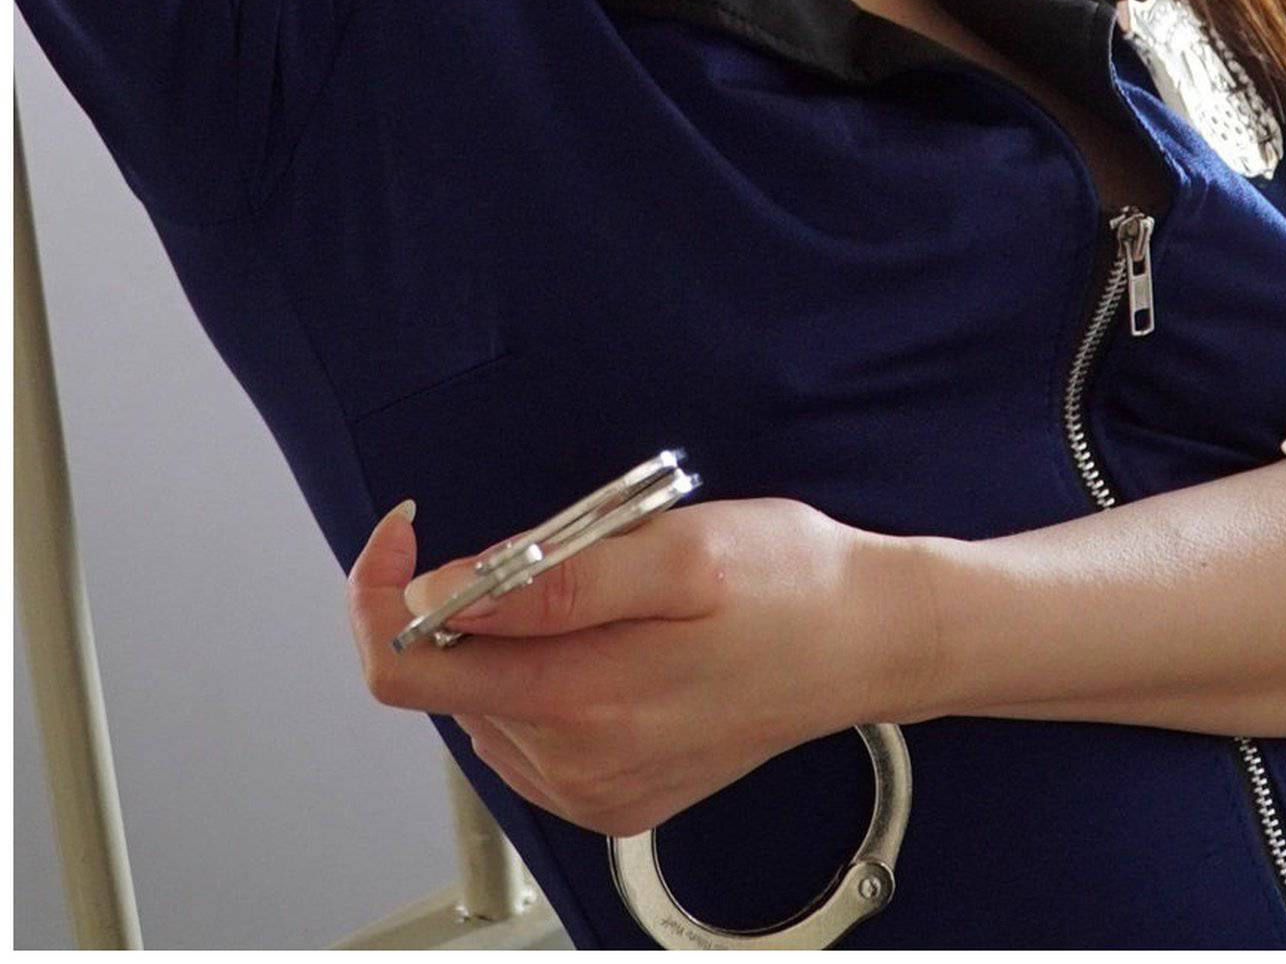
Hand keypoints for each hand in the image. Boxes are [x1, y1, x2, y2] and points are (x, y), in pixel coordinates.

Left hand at [347, 494, 935, 837]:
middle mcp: (574, 762)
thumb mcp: (676, 547)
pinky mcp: (610, 794)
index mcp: (581, 699)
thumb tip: (443, 592)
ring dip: (514, 635)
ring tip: (609, 594)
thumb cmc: (789, 584)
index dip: (381, 590)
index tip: (404, 529)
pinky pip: (528, 729)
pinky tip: (609, 639)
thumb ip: (552, 578)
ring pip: (486, 698)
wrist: (868, 643)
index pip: (406, 666)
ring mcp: (591, 788)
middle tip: (560, 545)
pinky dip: (541, 671)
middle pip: (444, 680)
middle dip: (471, 597)